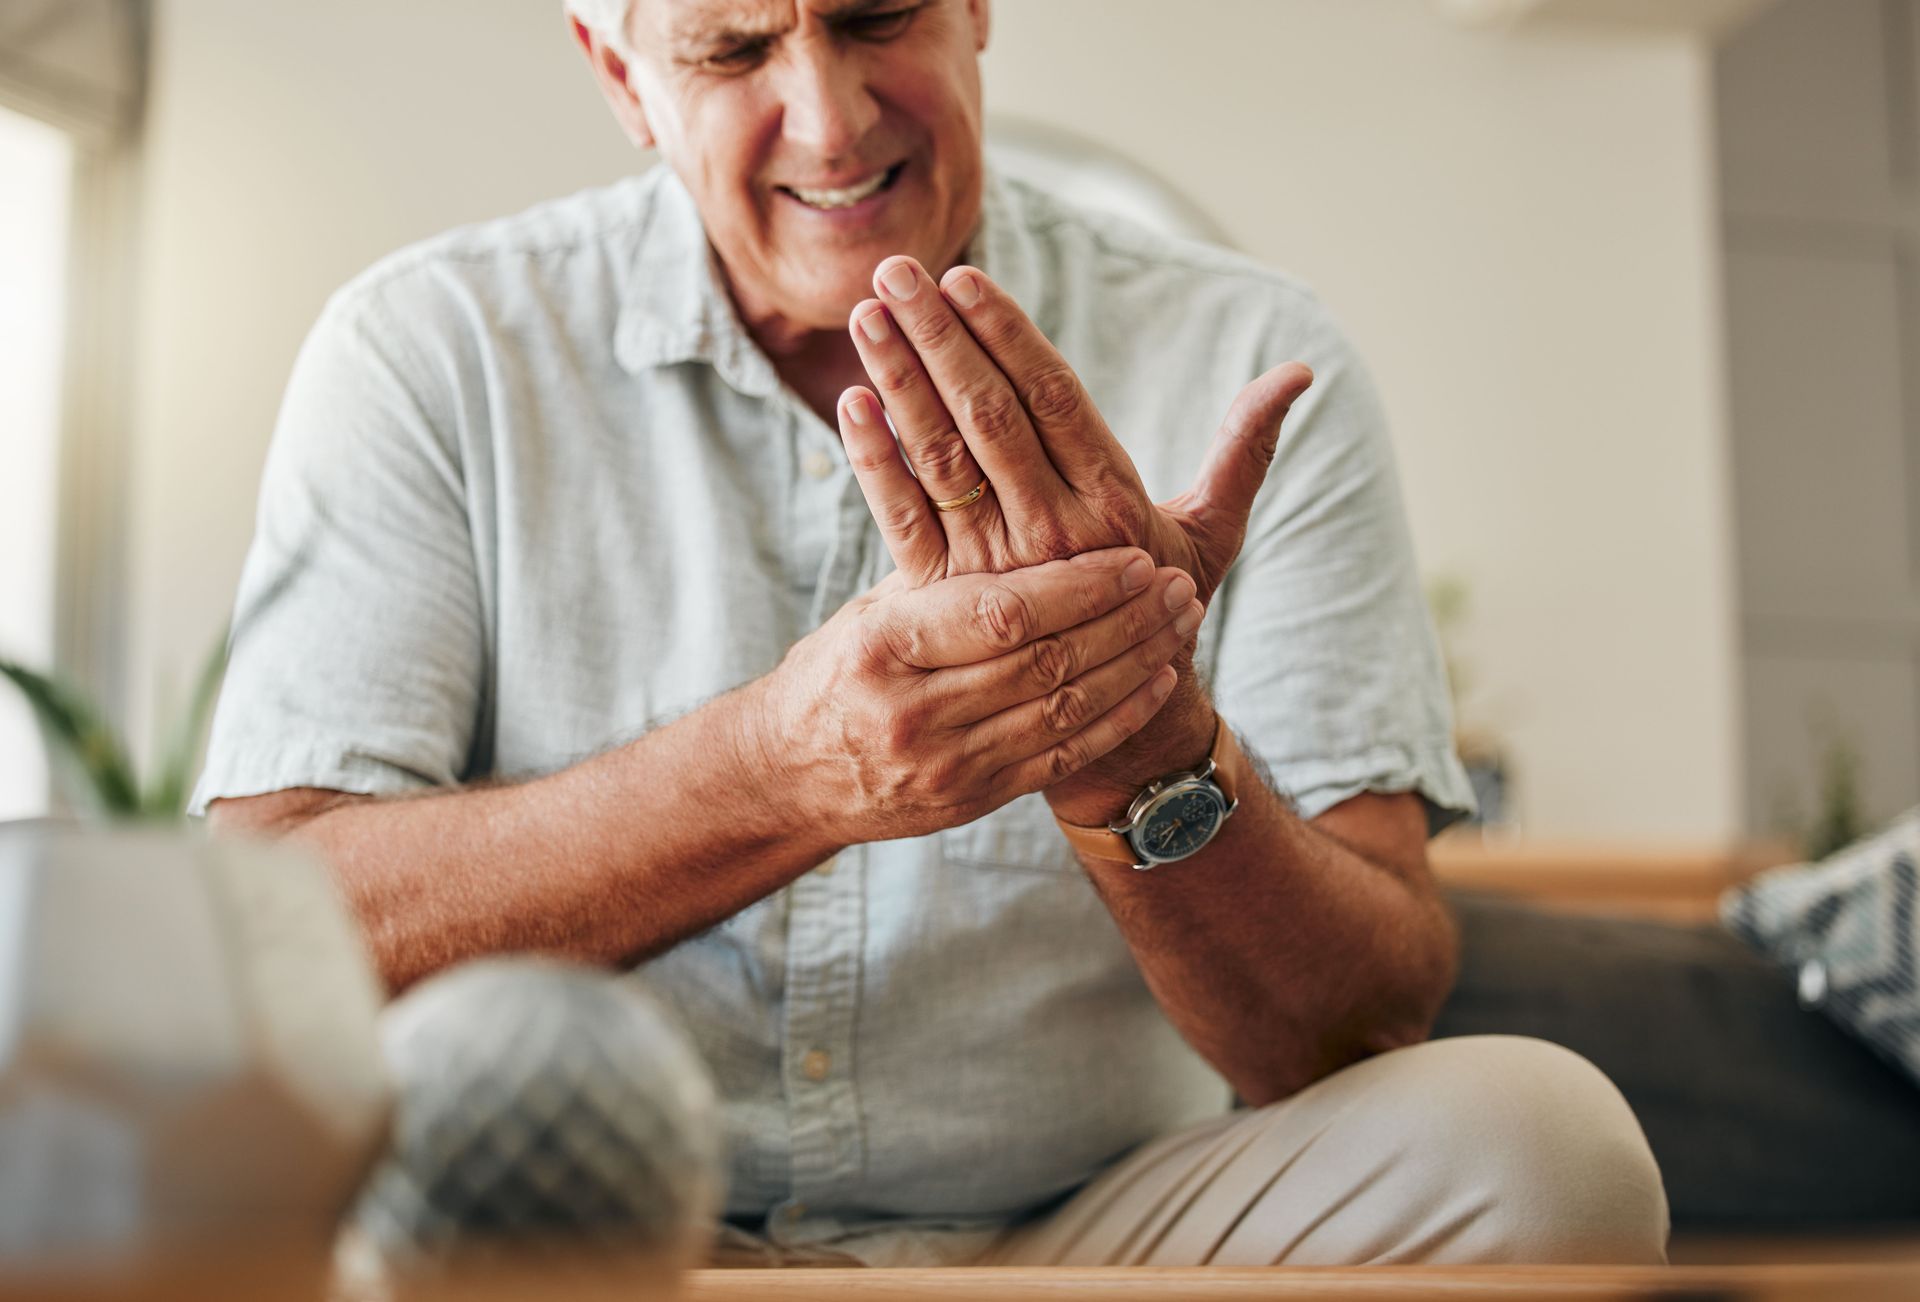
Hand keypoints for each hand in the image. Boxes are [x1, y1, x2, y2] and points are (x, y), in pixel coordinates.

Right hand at [758, 547, 1203, 847]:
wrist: (791, 772)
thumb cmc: (840, 668)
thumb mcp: (874, 610)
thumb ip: (944, 571)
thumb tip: (1012, 491)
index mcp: (886, 646)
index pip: (1002, 613)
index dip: (1079, 586)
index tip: (1133, 558)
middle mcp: (915, 710)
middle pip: (1046, 661)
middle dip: (1124, 620)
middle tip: (1175, 584)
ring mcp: (945, 764)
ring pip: (1065, 710)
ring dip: (1134, 663)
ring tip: (1179, 621)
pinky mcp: (971, 800)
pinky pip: (1062, 758)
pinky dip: (1118, 718)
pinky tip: (1156, 680)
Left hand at [834, 257, 1312, 818]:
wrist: (1119, 726)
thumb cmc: (1166, 607)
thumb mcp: (1214, 531)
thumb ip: (1245, 447)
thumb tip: (1301, 373)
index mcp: (1114, 503)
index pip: (1052, 400)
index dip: (1007, 336)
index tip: (966, 280)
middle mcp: (1053, 532)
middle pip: (987, 417)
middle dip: (939, 338)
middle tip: (898, 268)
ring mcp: (997, 567)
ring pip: (941, 459)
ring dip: (900, 383)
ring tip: (866, 315)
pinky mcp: (950, 601)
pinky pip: (905, 523)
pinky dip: (876, 465)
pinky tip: (851, 405)